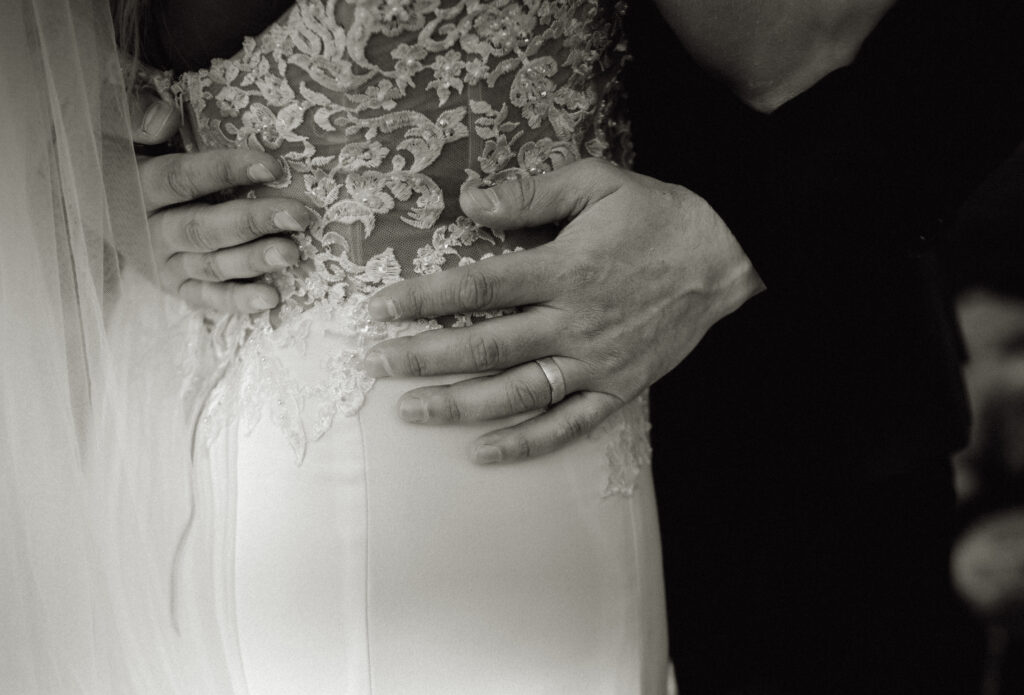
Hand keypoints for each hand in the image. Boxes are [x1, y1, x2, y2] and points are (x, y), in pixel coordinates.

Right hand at [128, 87, 305, 312]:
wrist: (92, 194)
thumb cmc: (120, 147)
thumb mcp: (112, 119)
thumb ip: (135, 114)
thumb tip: (165, 119)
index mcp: (131, 186)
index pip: (181, 179)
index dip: (226, 171)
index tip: (274, 165)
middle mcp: (146, 230)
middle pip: (203, 228)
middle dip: (253, 222)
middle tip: (299, 215)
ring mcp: (161, 262)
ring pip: (210, 265)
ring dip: (253, 261)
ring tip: (293, 253)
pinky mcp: (173, 284)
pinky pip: (205, 297)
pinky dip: (237, 301)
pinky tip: (272, 299)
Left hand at [363, 158, 764, 462]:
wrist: (726, 257)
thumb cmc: (656, 217)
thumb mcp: (597, 183)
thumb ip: (532, 195)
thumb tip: (471, 201)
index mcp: (564, 269)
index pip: (478, 286)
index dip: (422, 299)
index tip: (378, 310)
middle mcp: (573, 322)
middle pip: (485, 346)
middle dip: (423, 357)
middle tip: (373, 365)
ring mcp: (594, 362)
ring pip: (516, 393)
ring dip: (459, 405)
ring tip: (410, 412)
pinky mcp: (617, 389)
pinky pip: (567, 425)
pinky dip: (525, 443)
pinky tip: (482, 453)